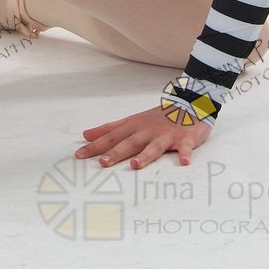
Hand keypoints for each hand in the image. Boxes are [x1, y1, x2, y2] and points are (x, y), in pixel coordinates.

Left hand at [76, 105, 211, 168]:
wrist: (189, 103)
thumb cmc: (158, 117)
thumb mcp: (132, 121)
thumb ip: (109, 129)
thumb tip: (86, 134)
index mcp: (134, 127)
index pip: (111, 138)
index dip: (95, 146)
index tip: (79, 155)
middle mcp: (147, 131)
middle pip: (130, 143)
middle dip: (116, 152)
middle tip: (103, 163)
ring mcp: (166, 135)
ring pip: (154, 146)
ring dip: (146, 155)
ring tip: (136, 165)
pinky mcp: (185, 138)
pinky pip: (186, 147)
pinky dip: (186, 154)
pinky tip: (185, 162)